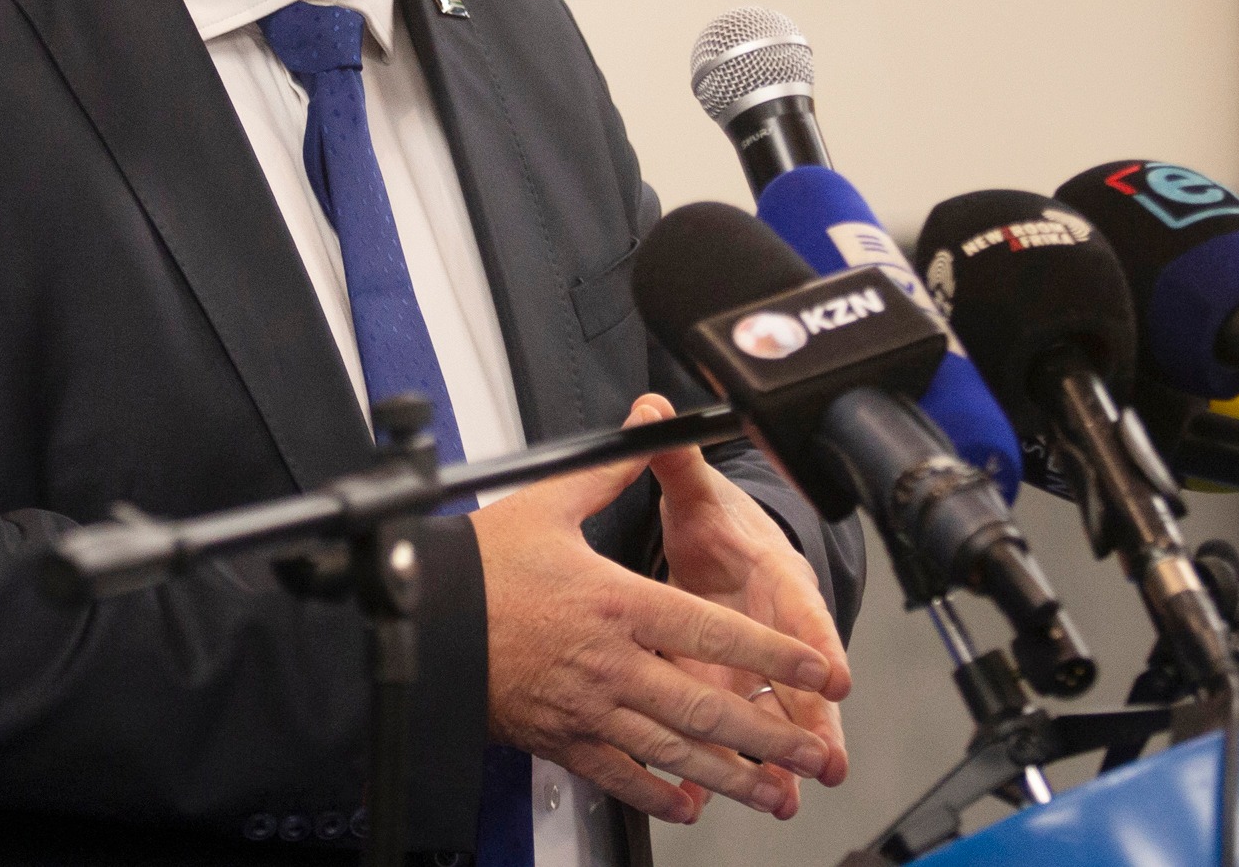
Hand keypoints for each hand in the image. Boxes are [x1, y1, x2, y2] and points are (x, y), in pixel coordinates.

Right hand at [471, 398, 841, 823]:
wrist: (423, 617)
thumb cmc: (480, 564)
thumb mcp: (549, 503)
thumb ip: (608, 473)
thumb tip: (644, 432)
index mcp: (618, 602)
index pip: (712, 632)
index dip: (771, 654)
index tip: (815, 668)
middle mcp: (612, 662)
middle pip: (706, 708)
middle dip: (768, 735)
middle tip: (812, 752)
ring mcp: (588, 706)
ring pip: (673, 751)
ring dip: (730, 776)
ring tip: (772, 792)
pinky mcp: (560, 736)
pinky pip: (619, 773)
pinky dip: (658, 793)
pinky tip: (689, 804)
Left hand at [641, 393, 851, 818]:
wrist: (720, 548)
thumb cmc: (718, 522)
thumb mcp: (697, 491)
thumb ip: (676, 458)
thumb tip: (656, 410)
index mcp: (774, 573)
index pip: (801, 606)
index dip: (817, 640)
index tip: (836, 673)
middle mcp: (775, 625)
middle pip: (801, 676)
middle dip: (815, 721)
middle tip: (826, 761)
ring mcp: (758, 664)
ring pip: (777, 713)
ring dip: (786, 754)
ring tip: (791, 794)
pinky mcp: (736, 688)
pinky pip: (743, 729)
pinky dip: (744, 763)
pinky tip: (742, 794)